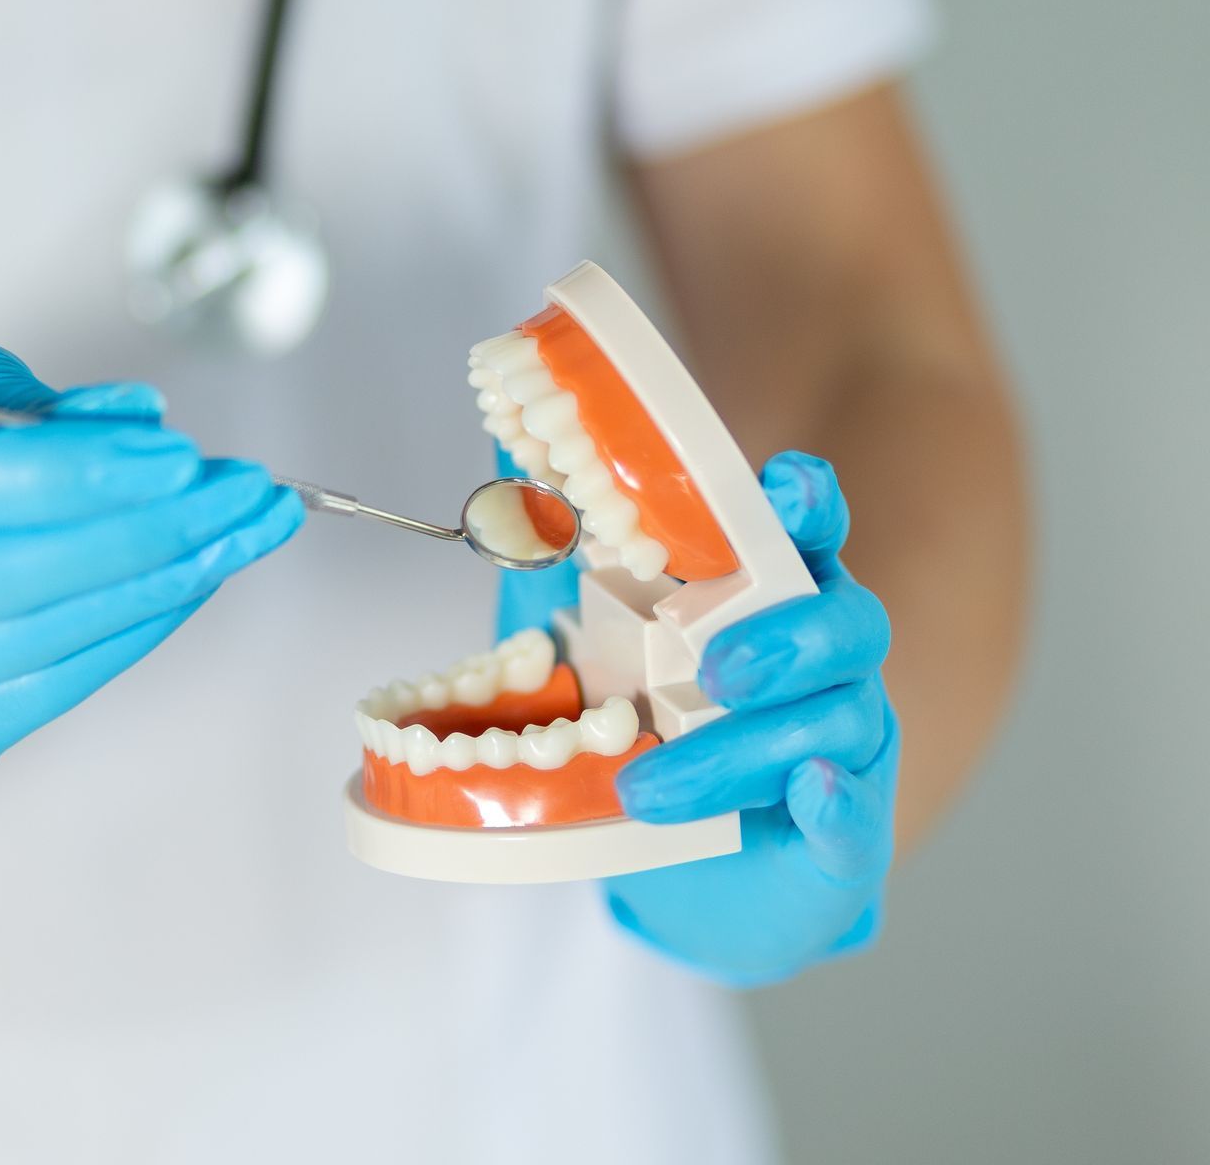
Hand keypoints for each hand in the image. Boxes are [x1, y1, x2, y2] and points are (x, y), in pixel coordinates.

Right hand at [0, 342, 301, 808]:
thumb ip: (21, 405)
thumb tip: (139, 426)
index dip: (69, 474)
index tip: (174, 454)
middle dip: (144, 534)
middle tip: (242, 496)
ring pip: (30, 648)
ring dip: (155, 589)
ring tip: (235, 536)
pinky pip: (41, 697)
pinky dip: (123, 639)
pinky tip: (181, 592)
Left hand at [605, 452, 895, 984]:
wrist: (697, 878)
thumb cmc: (659, 740)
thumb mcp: (600, 653)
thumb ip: (569, 574)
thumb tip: (504, 488)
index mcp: (774, 603)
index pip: (808, 537)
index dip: (808, 505)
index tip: (783, 487)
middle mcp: (825, 666)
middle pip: (848, 624)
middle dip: (782, 640)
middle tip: (711, 672)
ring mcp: (846, 750)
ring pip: (835, 724)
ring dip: (740, 750)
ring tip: (648, 785)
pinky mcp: (846, 835)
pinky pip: (860, 817)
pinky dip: (837, 803)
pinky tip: (808, 791)